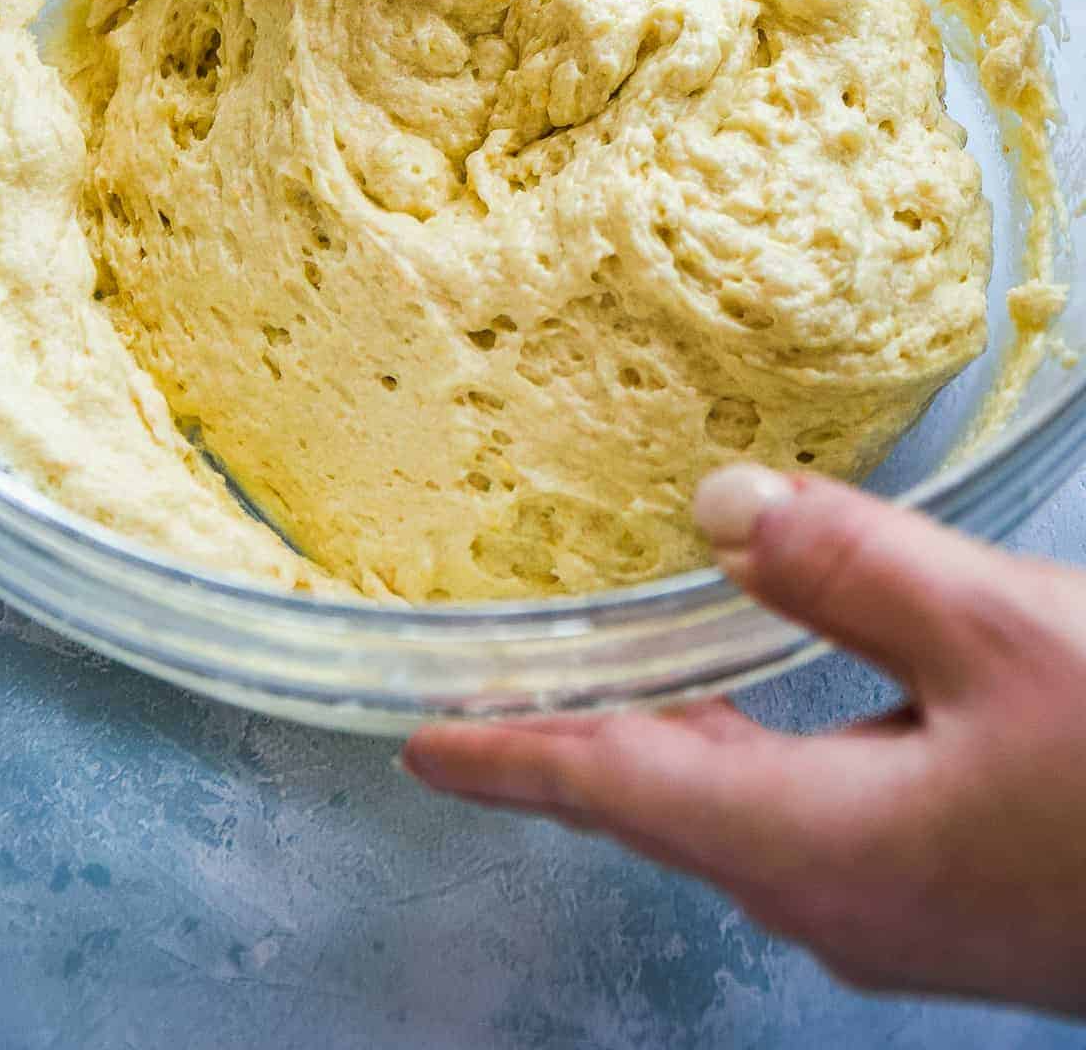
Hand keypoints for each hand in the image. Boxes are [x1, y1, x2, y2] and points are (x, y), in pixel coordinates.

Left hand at [405, 465, 1085, 1014]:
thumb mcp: (1000, 639)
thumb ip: (847, 569)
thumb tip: (714, 511)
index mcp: (816, 846)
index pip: (615, 789)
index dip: (512, 757)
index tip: (421, 742)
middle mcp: (834, 899)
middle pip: (664, 805)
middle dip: (575, 744)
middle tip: (496, 681)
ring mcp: (895, 912)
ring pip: (737, 810)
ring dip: (663, 745)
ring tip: (601, 676)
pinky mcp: (948, 895)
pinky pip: (809, 813)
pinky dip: (753, 751)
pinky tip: (758, 702)